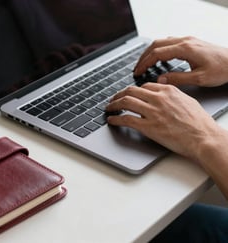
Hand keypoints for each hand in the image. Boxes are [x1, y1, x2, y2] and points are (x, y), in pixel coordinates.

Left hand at [105, 83, 221, 160]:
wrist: (203, 138)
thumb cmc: (199, 123)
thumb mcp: (187, 100)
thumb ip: (172, 93)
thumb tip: (162, 86)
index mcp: (168, 91)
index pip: (144, 86)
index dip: (133, 90)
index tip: (128, 94)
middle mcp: (158, 99)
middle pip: (131, 91)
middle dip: (119, 94)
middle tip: (113, 99)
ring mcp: (152, 112)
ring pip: (126, 102)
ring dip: (114, 104)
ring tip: (109, 108)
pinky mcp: (148, 127)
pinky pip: (126, 119)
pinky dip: (115, 118)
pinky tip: (111, 120)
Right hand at [134, 36, 227, 86]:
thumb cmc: (222, 69)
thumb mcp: (199, 78)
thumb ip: (177, 78)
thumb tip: (160, 80)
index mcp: (185, 49)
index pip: (157, 53)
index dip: (144, 63)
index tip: (137, 72)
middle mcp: (185, 41)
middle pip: (156, 45)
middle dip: (143, 57)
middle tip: (136, 68)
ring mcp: (188, 40)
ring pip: (162, 42)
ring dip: (150, 52)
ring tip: (143, 64)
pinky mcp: (191, 42)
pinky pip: (169, 42)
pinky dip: (159, 49)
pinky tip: (157, 57)